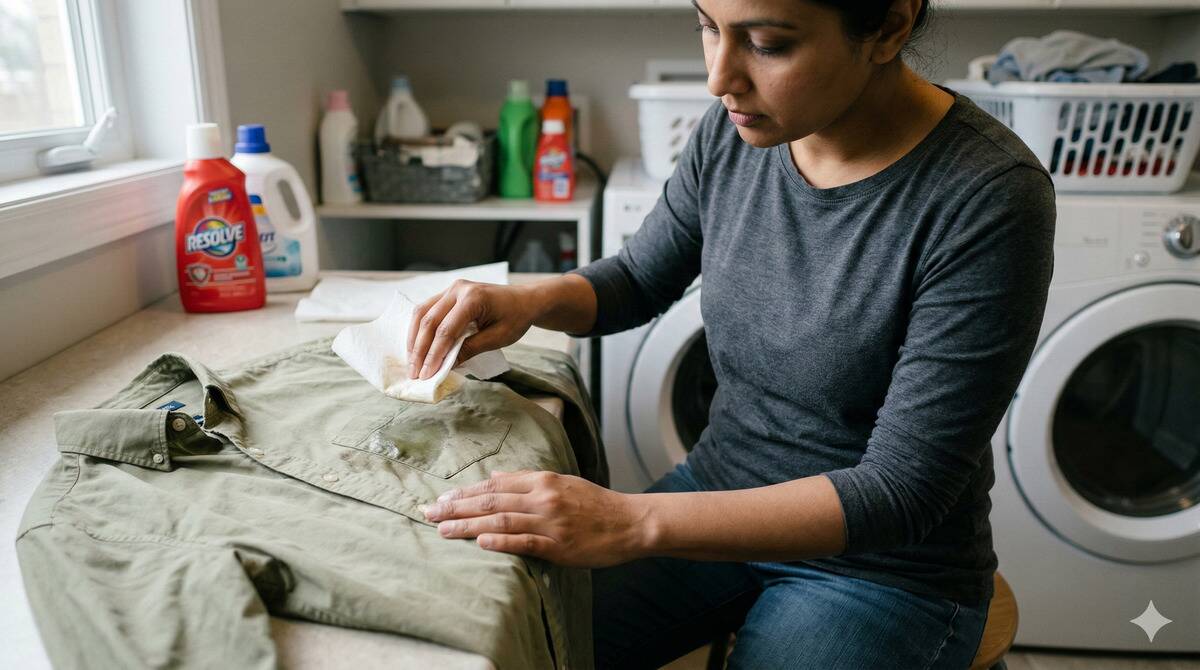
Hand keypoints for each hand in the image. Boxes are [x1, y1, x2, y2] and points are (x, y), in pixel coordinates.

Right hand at [407, 280, 538, 379]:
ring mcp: (451, 289)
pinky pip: (427, 310)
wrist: (525, 300)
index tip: (427, 375)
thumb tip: (445, 366)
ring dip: (414, 339)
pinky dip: (420, 329)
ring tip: (412, 363)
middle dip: (419, 350)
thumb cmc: (516, 318)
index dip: (434, 354)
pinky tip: (417, 346)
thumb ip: (470, 350)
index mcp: (473, 298)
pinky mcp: (448, 293)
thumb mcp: (497, 338)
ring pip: (422, 313)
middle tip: (414, 373)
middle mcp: (458, 289)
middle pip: (429, 321)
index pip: (446, 330)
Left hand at [419, 471, 650, 567]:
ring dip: (468, 525)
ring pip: (501, 520)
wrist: (630, 522)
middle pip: (490, 500)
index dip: (464, 492)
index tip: (440, 500)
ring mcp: (551, 521)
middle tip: (428, 514)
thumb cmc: (595, 505)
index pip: (494, 485)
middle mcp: (543, 497)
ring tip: (443, 530)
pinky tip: (480, 542)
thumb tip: (496, 480)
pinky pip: (525, 542)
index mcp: (542, 480)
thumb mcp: (563, 484)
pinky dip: (500, 541)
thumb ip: (529, 483)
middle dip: (456, 508)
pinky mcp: (559, 545)